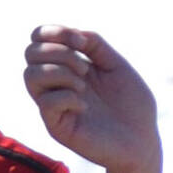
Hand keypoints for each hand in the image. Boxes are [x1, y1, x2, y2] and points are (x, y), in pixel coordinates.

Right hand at [23, 25, 160, 172]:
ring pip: (31, 76)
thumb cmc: (133, 105)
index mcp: (69, 66)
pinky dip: (67, 96)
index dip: (55, 32)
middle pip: (30, 54)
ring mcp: (55, 107)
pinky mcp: (57, 128)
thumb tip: (74, 34)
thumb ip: (95, 44)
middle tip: (84, 68)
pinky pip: (46, 103)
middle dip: (58, 51)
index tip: (83, 43)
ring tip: (83, 85)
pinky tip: (85, 107)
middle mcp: (57, 84)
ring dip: (59, 72)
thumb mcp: (116, 64)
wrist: (142, 141)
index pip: (39, 40)